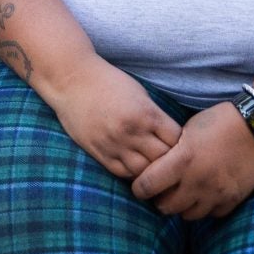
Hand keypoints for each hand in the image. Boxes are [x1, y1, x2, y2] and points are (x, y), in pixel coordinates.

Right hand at [44, 59, 181, 180]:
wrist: (71, 80)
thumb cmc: (108, 82)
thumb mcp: (139, 93)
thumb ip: (155, 115)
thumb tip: (173, 137)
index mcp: (146, 113)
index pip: (176, 140)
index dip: (182, 143)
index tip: (180, 143)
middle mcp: (132, 131)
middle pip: (163, 159)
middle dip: (170, 159)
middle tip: (171, 159)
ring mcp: (114, 144)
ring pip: (144, 171)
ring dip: (151, 170)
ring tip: (154, 166)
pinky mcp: (98, 152)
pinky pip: (122, 173)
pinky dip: (133, 173)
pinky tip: (136, 167)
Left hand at [130, 101, 253, 218]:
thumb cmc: (220, 121)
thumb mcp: (188, 129)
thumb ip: (172, 153)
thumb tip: (157, 168)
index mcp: (182, 160)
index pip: (146, 186)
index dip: (139, 188)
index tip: (140, 186)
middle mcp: (197, 181)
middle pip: (165, 207)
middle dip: (160, 200)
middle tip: (163, 191)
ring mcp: (216, 193)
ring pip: (188, 215)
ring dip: (183, 206)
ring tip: (185, 192)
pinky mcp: (233, 200)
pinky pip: (212, 214)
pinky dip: (206, 207)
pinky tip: (206, 193)